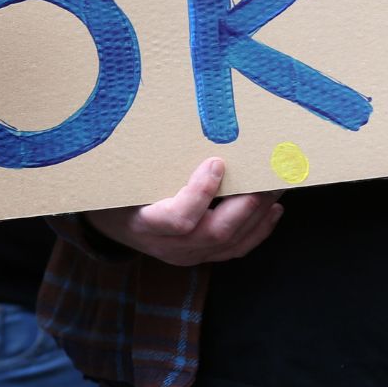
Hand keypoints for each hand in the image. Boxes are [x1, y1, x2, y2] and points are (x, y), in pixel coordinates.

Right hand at [85, 157, 282, 265]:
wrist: (110, 224)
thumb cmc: (117, 191)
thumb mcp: (123, 178)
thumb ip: (150, 163)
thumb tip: (187, 129)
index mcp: (145, 224)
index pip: (178, 218)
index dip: (201, 193)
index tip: (217, 162)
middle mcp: (169, 247)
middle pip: (215, 233)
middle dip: (247, 204)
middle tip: (267, 175)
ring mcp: (187, 256)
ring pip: (231, 242)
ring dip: (259, 214)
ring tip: (276, 185)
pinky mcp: (201, 257)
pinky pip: (235, 249)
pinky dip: (259, 230)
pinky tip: (273, 209)